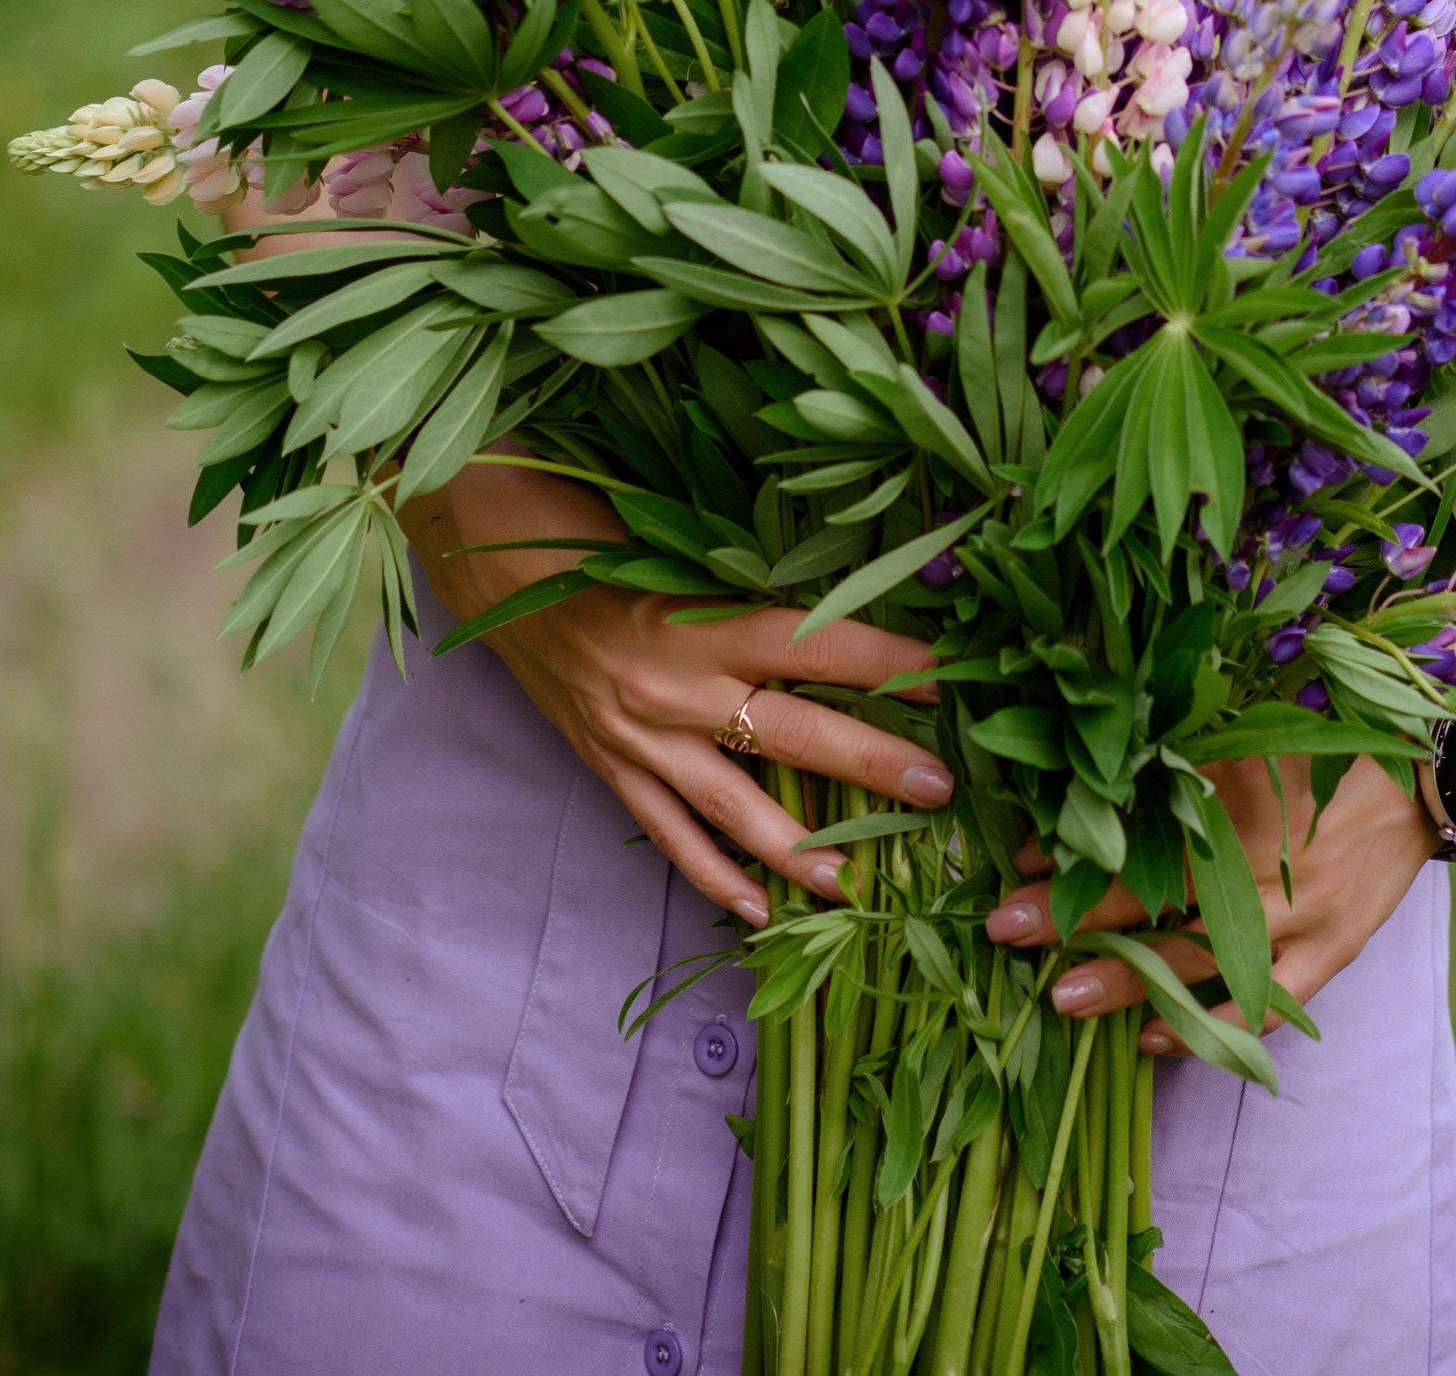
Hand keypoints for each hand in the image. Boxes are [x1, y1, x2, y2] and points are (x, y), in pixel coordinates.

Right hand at [408, 456, 950, 923]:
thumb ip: (757, 594)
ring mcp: (644, 738)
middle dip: (873, 763)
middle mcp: (680, 685)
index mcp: (708, 618)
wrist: (504, 575)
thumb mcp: (689, 554)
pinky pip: (671, 835)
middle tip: (940, 788)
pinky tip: (757, 908)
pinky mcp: (612, 769)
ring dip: (802, 847)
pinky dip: (715, 874)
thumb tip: (850, 616)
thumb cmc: (608, 547)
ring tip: (859, 881)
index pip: (820, 644)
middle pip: (796, 734)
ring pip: (736, 807)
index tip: (950, 677)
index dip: (890, 661)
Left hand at [981, 753, 1434, 1054]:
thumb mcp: (1254, 734)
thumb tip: (1098, 778)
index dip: (1080, 851)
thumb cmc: (1328, 743)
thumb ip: (1184, 757)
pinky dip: (1214, 1026)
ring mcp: (1302, 911)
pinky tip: (1155, 1041)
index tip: (1022, 862)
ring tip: (1061, 1000)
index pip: (1142, 831)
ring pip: (1203, 957)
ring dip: (1129, 980)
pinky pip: (1269, 1001)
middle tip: (1006, 932)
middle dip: (1077, 918)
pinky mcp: (1335, 946)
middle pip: (1157, 897)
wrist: (1427, 770)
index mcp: (1241, 794)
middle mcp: (1264, 857)